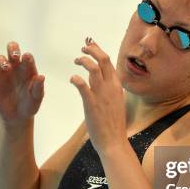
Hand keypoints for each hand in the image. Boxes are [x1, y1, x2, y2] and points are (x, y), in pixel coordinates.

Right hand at [0, 41, 44, 124]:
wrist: (17, 116)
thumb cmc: (30, 105)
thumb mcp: (36, 98)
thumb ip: (38, 87)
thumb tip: (41, 77)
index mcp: (28, 70)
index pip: (27, 58)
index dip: (27, 56)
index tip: (26, 57)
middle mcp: (16, 68)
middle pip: (12, 51)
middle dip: (12, 49)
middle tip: (14, 55)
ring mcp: (4, 74)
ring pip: (0, 59)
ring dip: (1, 61)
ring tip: (5, 67)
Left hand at [70, 38, 126, 154]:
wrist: (114, 142)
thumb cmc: (113, 125)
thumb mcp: (115, 103)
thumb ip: (109, 91)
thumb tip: (100, 82)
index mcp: (117, 86)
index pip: (109, 63)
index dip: (99, 52)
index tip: (92, 46)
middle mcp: (111, 87)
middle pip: (103, 60)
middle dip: (92, 50)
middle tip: (83, 48)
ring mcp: (102, 95)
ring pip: (94, 69)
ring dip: (84, 60)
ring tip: (76, 60)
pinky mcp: (91, 104)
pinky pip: (83, 86)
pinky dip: (76, 79)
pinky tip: (72, 79)